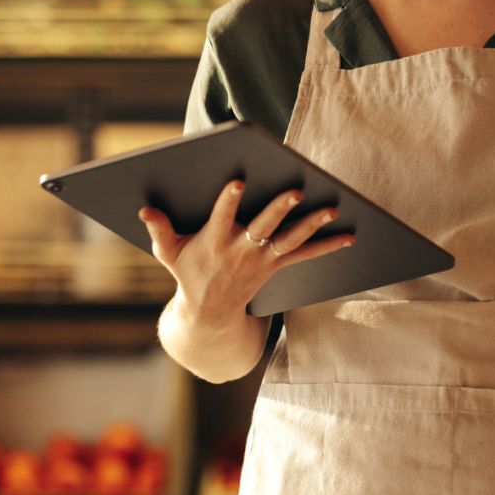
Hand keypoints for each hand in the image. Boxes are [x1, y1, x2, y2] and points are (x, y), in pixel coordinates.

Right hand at [138, 179, 354, 319]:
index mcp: (214, 241)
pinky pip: (305, 255)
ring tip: (331, 209)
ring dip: (311, 225)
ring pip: (289, 240)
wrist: (209, 314)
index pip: (221, 217)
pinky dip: (328, 246)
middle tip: (296, 190)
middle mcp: (241, 250)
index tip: (238, 180)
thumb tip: (144, 209)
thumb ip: (159, 229)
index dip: (229, 200)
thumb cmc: (188, 273)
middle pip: (262, 227)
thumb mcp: (169, 253)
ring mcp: (261, 259)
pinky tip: (350, 236)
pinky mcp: (276, 266)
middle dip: (278, 209)